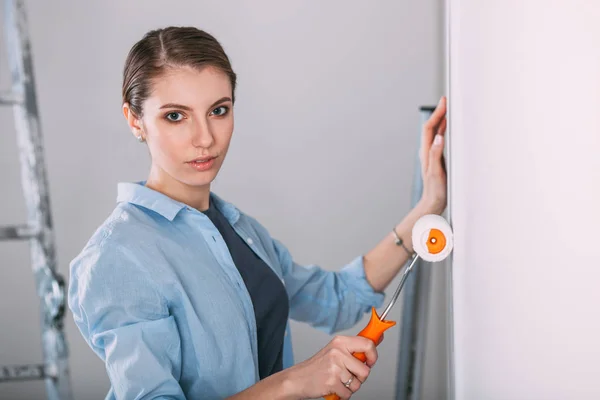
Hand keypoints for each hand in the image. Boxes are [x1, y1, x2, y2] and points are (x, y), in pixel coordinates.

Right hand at [282, 335, 377, 398]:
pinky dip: (342, 394)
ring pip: (357, 383)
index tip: (371, 361)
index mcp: (340, 342)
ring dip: (350, 387)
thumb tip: (377, 340)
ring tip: (338, 381)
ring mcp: (335, 367)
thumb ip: (354, 348)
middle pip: (365, 369)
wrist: (298, 379)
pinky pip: (348, 393)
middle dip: (360, 377)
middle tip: (348, 375)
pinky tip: (333, 387)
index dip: (373, 355)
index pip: (368, 344)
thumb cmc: (318, 366)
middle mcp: (338, 352)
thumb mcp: (335, 350)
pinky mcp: (332, 381)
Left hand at [418, 96, 447, 214]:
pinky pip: (439, 140)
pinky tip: (448, 128)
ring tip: (447, 109)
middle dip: (439, 112)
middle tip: (446, 101)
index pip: (430, 128)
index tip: (443, 102)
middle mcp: (427, 151)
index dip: (437, 114)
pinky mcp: (437, 159)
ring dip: (441, 120)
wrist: (433, 203)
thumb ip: (436, 155)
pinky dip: (444, 130)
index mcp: (426, 153)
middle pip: (432, 127)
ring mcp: (432, 155)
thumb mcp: (436, 172)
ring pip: (435, 133)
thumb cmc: (435, 191)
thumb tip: (439, 138)